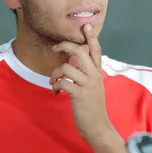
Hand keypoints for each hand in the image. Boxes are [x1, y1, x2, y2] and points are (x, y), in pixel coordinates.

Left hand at [50, 24, 110, 139]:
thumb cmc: (92, 106)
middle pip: (80, 52)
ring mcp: (87, 85)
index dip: (91, 37)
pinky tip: (55, 92)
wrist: (97, 126)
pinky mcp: (79, 94)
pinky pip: (63, 82)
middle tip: (55, 49)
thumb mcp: (93, 86)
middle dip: (65, 46)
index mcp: (98, 72)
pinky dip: (55, 86)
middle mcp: (94, 76)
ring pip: (67, 67)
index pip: (96, 50)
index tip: (86, 26)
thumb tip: (73, 62)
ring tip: (53, 82)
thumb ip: (86, 73)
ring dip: (55, 73)